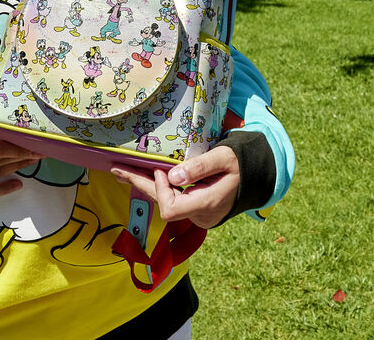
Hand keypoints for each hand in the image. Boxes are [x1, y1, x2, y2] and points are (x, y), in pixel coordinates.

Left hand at [110, 145, 239, 228]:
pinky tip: (144, 178)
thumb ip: (200, 167)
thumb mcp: (224, 159)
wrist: (256, 176)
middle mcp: (200, 215)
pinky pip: (172, 201)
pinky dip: (158, 188)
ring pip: (166, 202)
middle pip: (162, 205)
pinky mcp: (196, 209)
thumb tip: (172, 176)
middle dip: (139, 185)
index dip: (160, 189)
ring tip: (122, 173)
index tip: (162, 170)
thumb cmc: (241, 164)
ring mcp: (198, 214)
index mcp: (206, 204)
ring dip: (146, 186)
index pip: (171, 208)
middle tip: (117, 170)